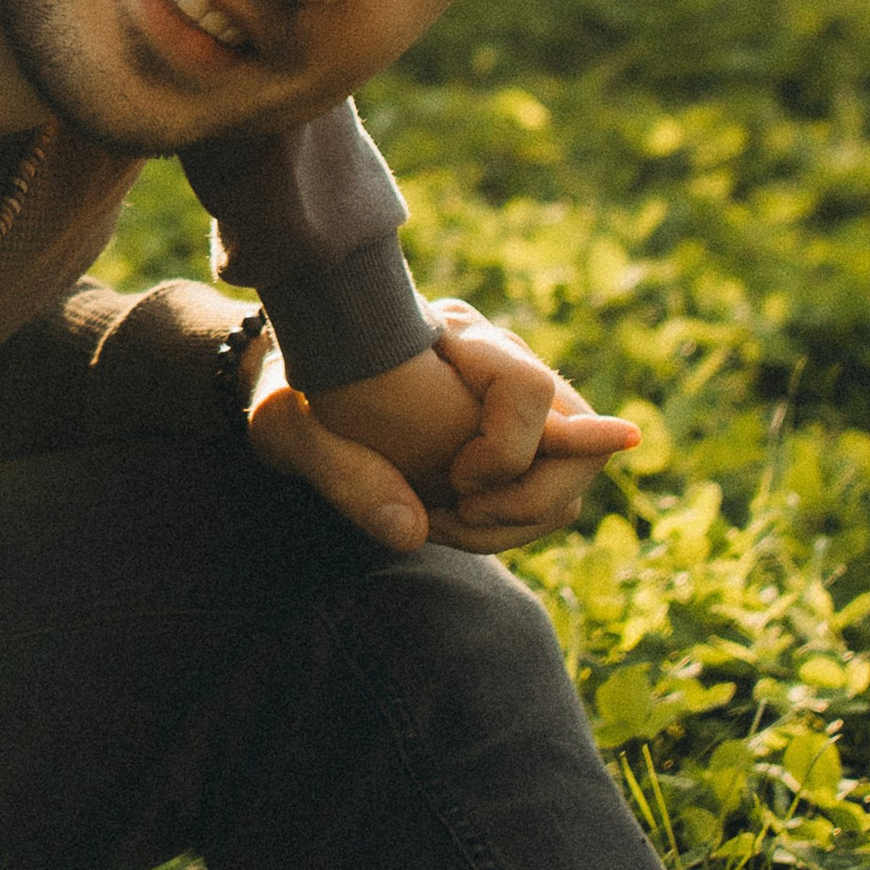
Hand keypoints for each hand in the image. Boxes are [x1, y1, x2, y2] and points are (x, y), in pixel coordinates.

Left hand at [243, 302, 638, 556]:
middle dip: (527, 501)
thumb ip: (343, 476)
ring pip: (572, 476)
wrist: (293, 384)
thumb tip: (410, 533)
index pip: (528, 388)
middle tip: (454, 515)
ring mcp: (514, 398)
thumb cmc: (287, 395)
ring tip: (439, 521)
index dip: (504, 451)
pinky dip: (510, 525)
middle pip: (581, 437)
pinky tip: (448, 519)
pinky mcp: (515, 436)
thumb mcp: (289, 428)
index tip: (452, 482)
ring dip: (516, 521)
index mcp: (446, 336)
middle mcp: (497, 357)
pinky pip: (552, 494)